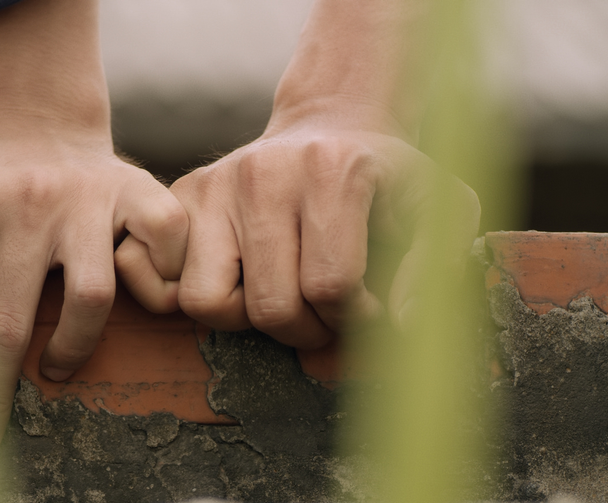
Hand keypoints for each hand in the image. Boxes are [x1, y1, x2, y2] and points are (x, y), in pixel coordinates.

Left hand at [0, 108, 186, 454]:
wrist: (36, 116)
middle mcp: (26, 204)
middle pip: (7, 321)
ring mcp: (85, 200)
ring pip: (89, 297)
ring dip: (71, 348)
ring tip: (54, 370)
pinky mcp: (135, 191)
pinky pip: (163, 242)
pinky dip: (163, 278)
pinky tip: (146, 306)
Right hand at [157, 121, 477, 347]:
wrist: (328, 127)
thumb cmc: (385, 179)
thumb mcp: (440, 207)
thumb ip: (434, 266)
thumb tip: (400, 327)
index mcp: (332, 171)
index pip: (330, 286)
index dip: (355, 320)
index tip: (367, 310)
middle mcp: (263, 174)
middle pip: (270, 305)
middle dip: (305, 331)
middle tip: (324, 318)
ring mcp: (213, 184)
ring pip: (207, 302)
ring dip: (245, 320)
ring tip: (278, 300)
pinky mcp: (180, 196)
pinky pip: (168, 284)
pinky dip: (196, 300)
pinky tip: (236, 285)